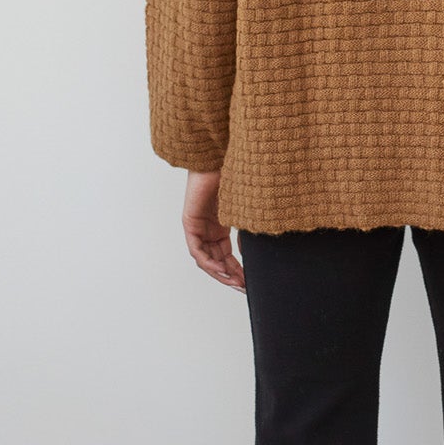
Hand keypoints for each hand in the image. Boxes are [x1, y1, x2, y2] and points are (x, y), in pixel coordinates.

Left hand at [181, 169, 245, 291]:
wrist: (222, 156)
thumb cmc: (237, 175)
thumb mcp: (247, 210)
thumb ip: (248, 231)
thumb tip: (253, 254)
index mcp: (221, 225)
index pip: (226, 255)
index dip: (237, 270)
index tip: (249, 282)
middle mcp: (208, 227)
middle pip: (216, 260)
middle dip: (230, 276)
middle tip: (244, 288)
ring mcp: (198, 225)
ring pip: (206, 259)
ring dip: (220, 273)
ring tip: (235, 283)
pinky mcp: (190, 222)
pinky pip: (197, 250)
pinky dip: (209, 262)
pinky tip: (223, 270)